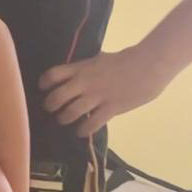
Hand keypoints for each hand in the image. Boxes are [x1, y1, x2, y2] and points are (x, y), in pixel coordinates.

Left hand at [39, 44, 171, 136]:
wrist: (149, 65)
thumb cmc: (127, 60)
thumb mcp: (100, 59)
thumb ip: (87, 67)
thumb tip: (77, 72)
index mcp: (81, 68)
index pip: (53, 75)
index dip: (44, 83)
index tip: (42, 88)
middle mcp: (84, 82)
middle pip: (56, 97)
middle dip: (49, 105)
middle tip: (50, 109)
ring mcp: (97, 96)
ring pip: (70, 112)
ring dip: (64, 118)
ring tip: (63, 120)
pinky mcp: (110, 108)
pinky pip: (91, 123)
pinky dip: (83, 130)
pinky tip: (80, 132)